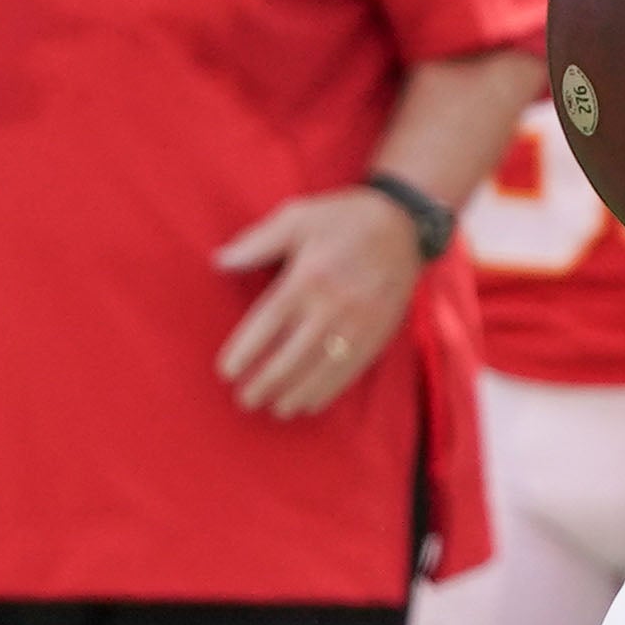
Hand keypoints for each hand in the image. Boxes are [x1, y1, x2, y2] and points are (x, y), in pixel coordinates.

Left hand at [214, 188, 422, 419]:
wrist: (404, 225)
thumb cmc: (343, 218)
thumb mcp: (298, 215)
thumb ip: (257, 241)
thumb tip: (219, 261)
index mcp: (308, 277)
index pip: (267, 324)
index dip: (244, 352)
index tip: (226, 371)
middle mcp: (332, 306)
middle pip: (291, 357)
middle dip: (264, 384)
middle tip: (244, 399)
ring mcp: (357, 325)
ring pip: (320, 372)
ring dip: (294, 395)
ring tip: (274, 408)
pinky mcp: (377, 334)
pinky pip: (348, 371)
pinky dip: (327, 392)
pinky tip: (309, 404)